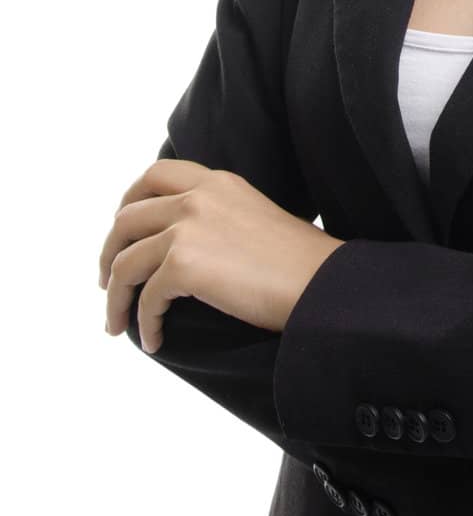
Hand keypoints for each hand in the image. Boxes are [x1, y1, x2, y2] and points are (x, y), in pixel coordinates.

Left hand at [98, 159, 344, 351]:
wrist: (321, 282)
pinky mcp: (184, 264)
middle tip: (109, 282)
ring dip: (115, 297)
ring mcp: (188, 227)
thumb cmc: (299, 262)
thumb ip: (217, 216)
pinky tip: (154, 340)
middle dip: (110, 253)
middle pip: (126, 218)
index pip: (153, 175)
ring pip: (125, 262)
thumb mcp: (254, 215)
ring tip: (117, 324)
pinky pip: (146, 298)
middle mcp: (197, 196)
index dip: (128, 203)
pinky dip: (143, 323)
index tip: (123, 232)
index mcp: (216, 181)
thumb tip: (182, 248)